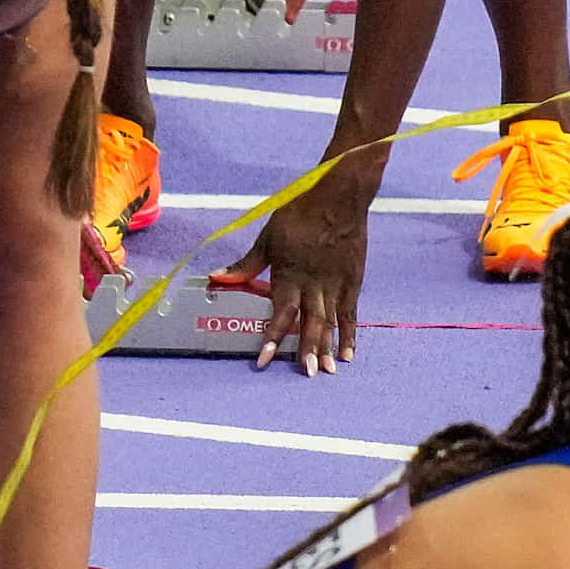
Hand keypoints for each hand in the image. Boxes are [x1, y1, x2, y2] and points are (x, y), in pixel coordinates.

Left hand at [219, 165, 372, 375]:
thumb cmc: (299, 212)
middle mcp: (314, 284)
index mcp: (290, 274)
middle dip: (307, 349)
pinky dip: (350, 334)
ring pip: (331, 321)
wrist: (339, 194)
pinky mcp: (353, 280)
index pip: (280, 312)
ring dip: (329, 347)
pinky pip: (351, 313)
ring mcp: (336, 283)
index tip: (264, 360)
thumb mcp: (268, 237)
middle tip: (304, 374)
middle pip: (311, 322)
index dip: (272, 337)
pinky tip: (348, 354)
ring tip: (327, 372)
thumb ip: (247, 264)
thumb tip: (216, 278)